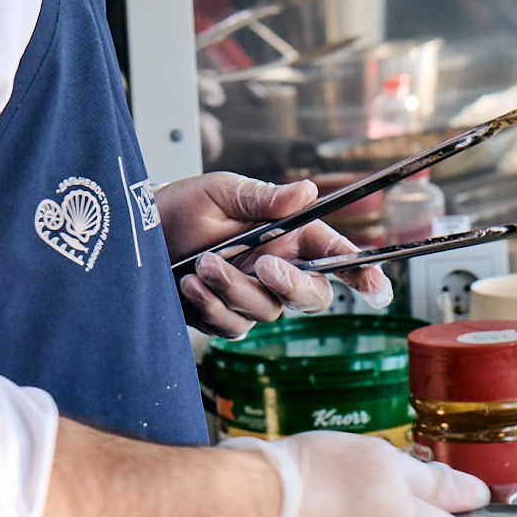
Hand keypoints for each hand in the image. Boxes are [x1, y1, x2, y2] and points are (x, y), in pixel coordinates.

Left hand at [157, 172, 389, 336]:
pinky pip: (231, 326)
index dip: (361, 273)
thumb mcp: (225, 192)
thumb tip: (307, 190)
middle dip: (293, 286)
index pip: (334, 256)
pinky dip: (211, 306)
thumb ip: (265, 199)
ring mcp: (252, 298)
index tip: (377, 289)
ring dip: (233, 289)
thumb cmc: (186, 206)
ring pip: (265, 311)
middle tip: (265, 265)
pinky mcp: (224, 318)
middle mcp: (277, 270)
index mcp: (289, 236)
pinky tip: (189, 284)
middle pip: (313, 296)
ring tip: (202, 263)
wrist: (140, 233)